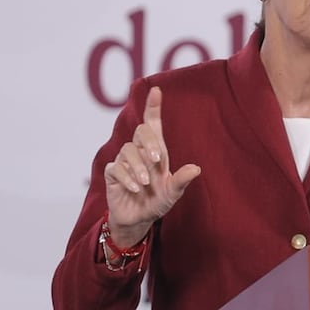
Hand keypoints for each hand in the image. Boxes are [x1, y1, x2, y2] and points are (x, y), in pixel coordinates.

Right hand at [103, 86, 200, 248]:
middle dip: (149, 142)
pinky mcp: (113, 175)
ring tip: (146, 183)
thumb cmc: (158, 201)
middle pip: (140, 132)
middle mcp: (140, 153)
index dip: (153, 107)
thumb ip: (182, 180)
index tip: (156, 90)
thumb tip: (196, 169)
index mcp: (156, 151)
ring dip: (138, 166)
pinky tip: (136, 189)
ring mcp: (124, 162)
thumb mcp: (173, 192)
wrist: (139, 219)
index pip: (153, 124)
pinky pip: (116, 168)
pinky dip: (127, 177)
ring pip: (128, 150)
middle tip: (158, 160)